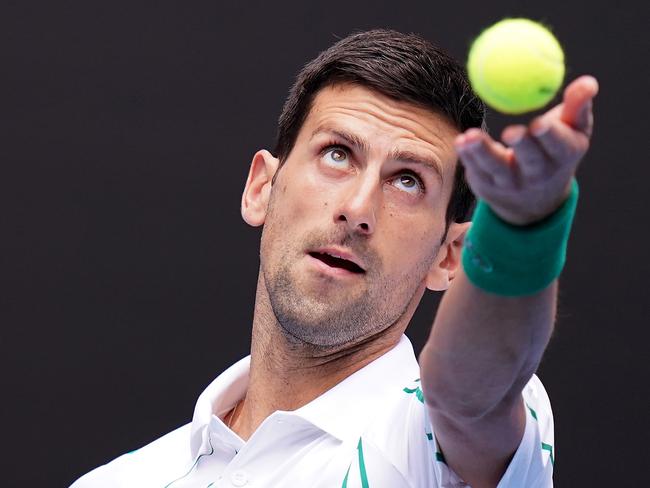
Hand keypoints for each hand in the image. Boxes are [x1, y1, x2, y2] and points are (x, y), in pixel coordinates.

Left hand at [454, 75, 598, 224]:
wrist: (535, 199)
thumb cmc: (556, 150)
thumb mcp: (573, 131)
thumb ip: (578, 106)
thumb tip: (588, 82)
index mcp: (563, 156)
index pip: (559, 146)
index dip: (550, 136)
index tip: (539, 123)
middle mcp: (538, 174)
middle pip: (530, 160)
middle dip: (522, 145)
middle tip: (510, 131)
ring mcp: (511, 183)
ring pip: (496, 168)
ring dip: (482, 152)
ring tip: (469, 137)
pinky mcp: (488, 187)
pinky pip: (477, 170)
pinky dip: (468, 156)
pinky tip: (460, 142)